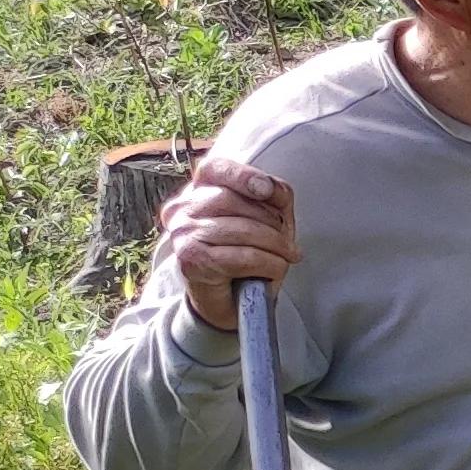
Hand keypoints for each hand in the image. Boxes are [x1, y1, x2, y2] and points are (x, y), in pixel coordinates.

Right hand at [156, 159, 296, 330]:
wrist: (231, 300)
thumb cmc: (248, 255)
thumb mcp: (267, 219)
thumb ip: (272, 197)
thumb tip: (272, 189)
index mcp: (197, 192)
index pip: (214, 169)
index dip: (243, 176)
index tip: (267, 191)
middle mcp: (182, 209)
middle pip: (235, 200)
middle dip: (273, 223)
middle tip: (288, 243)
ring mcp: (182, 233)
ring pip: (243, 230)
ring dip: (277, 247)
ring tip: (287, 257)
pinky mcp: (191, 259)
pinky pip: (243, 256)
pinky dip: (269, 264)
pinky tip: (275, 270)